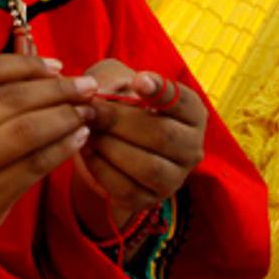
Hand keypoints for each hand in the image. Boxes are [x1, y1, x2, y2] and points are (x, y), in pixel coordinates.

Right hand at [0, 54, 96, 271]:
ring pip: (26, 130)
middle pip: (10, 99)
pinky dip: (61, 148)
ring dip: (64, 116)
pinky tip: (77, 137)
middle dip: (56, 89)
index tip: (56, 65)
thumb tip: (42, 72)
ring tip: (86, 110)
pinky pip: (33, 165)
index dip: (27, 64)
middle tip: (85, 85)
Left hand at [76, 58, 205, 219]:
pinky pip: (127, 189)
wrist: (108, 141)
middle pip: (163, 135)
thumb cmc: (118, 104)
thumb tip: (98, 91)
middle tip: (92, 110)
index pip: (184, 102)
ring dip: (111, 146)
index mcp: (191, 114)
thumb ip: (112, 80)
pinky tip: (86, 150)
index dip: (162, 91)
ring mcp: (173, 178)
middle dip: (121, 121)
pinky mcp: (149, 199)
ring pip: (148, 167)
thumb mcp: (116, 81)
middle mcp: (191, 148)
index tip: (137, 80)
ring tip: (87, 130)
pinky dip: (101, 168)